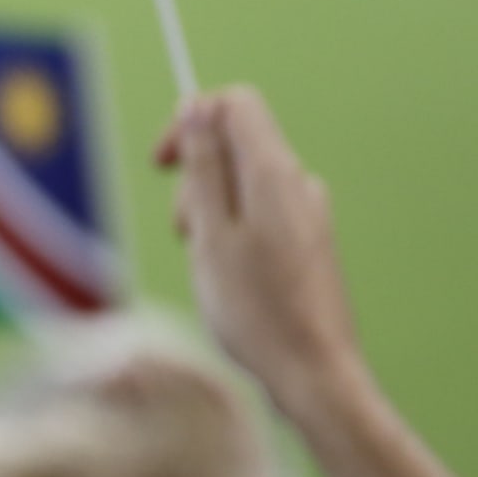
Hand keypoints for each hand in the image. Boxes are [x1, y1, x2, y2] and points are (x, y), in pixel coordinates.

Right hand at [156, 87, 364, 419]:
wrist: (314, 372)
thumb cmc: (256, 309)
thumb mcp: (210, 233)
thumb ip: (203, 166)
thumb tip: (196, 106)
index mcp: (274, 172)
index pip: (235, 104)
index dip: (192, 121)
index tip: (163, 163)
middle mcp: (298, 183)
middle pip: (235, 144)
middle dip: (196, 176)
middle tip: (185, 232)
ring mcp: (307, 212)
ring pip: (242, 183)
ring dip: (209, 210)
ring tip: (204, 261)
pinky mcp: (308, 240)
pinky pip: (258, 213)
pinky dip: (230, 231)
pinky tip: (227, 275)